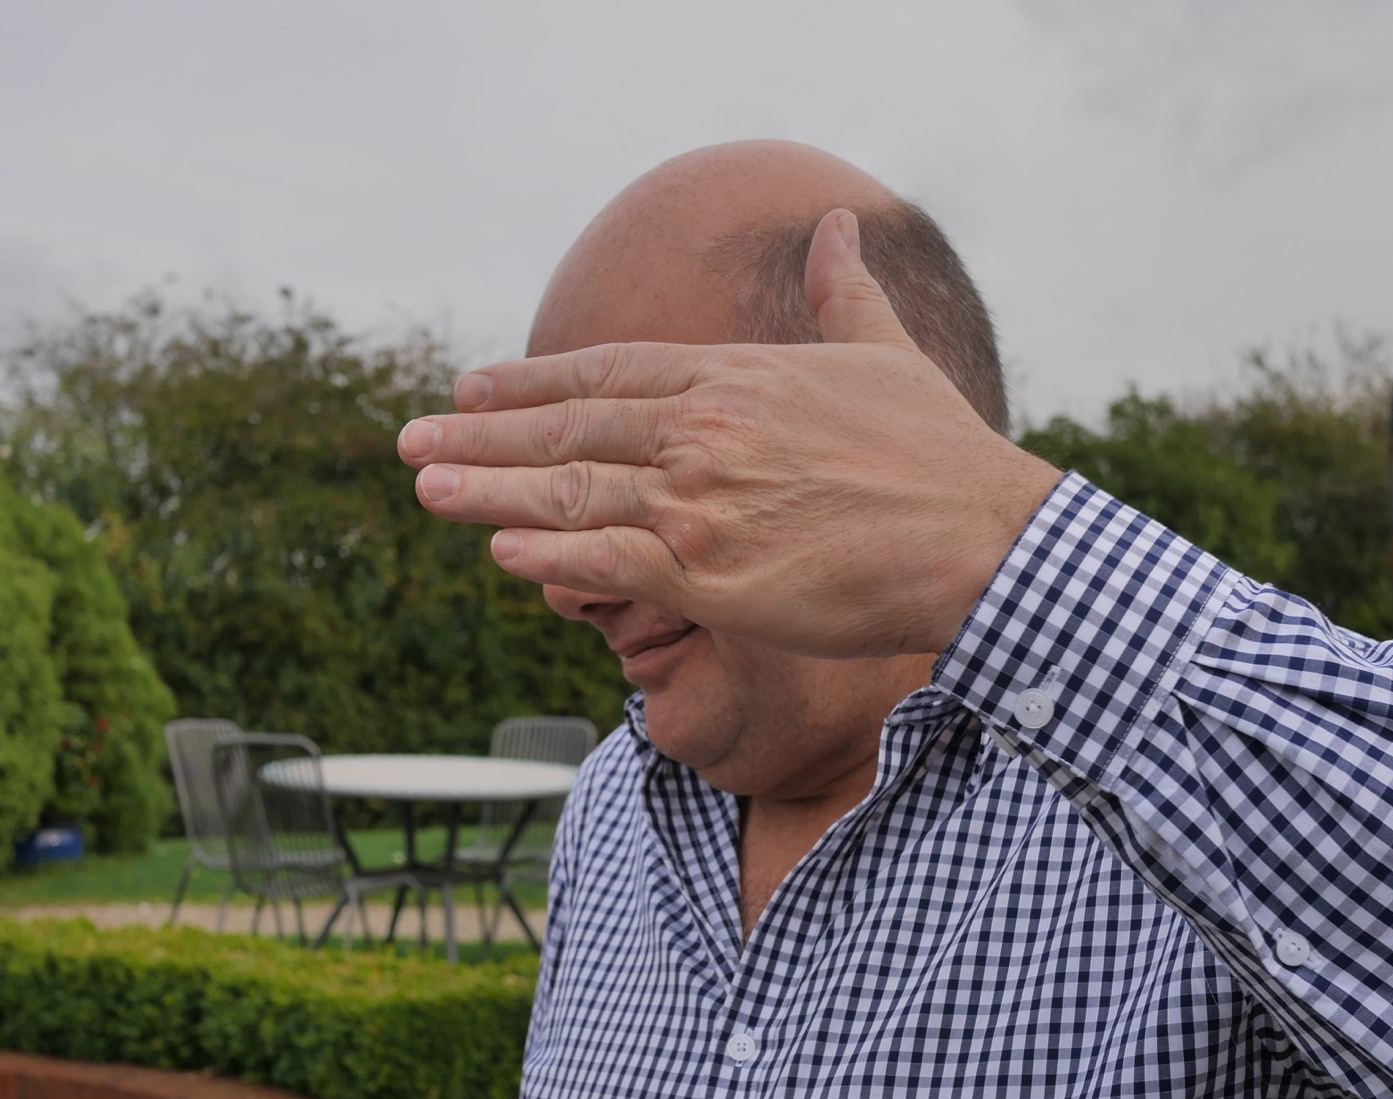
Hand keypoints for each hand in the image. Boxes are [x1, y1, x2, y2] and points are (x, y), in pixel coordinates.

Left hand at [397, 209, 1063, 658]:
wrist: (980, 538)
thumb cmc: (941, 453)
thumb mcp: (887, 353)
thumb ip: (847, 292)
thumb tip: (838, 225)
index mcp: (734, 376)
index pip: (607, 372)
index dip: (532, 383)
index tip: (473, 385)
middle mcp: (703, 431)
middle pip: (568, 431)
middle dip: (481, 434)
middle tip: (411, 435)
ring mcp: (702, 504)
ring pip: (570, 494)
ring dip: (487, 490)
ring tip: (424, 483)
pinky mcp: (712, 578)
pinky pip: (609, 563)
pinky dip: (550, 557)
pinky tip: (499, 551)